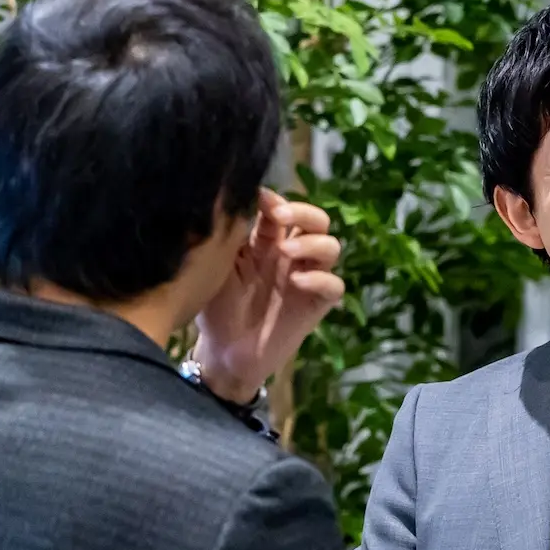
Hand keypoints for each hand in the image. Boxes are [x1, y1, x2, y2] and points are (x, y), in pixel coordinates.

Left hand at [194, 189, 345, 402]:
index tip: (260, 197)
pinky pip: (334, 286)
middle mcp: (292, 256)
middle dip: (302, 212)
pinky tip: (296, 283)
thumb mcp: (219, 265)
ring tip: (286, 252)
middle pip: (316, 221)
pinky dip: (320, 280)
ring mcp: (307, 279)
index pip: (282, 210)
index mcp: (267, 242)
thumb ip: (232, 234)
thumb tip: (233, 196)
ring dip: (312, 243)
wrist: (222, 353)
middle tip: (280, 216)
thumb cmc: (216, 307)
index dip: (276, 200)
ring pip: (331, 247)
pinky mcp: (316, 306)